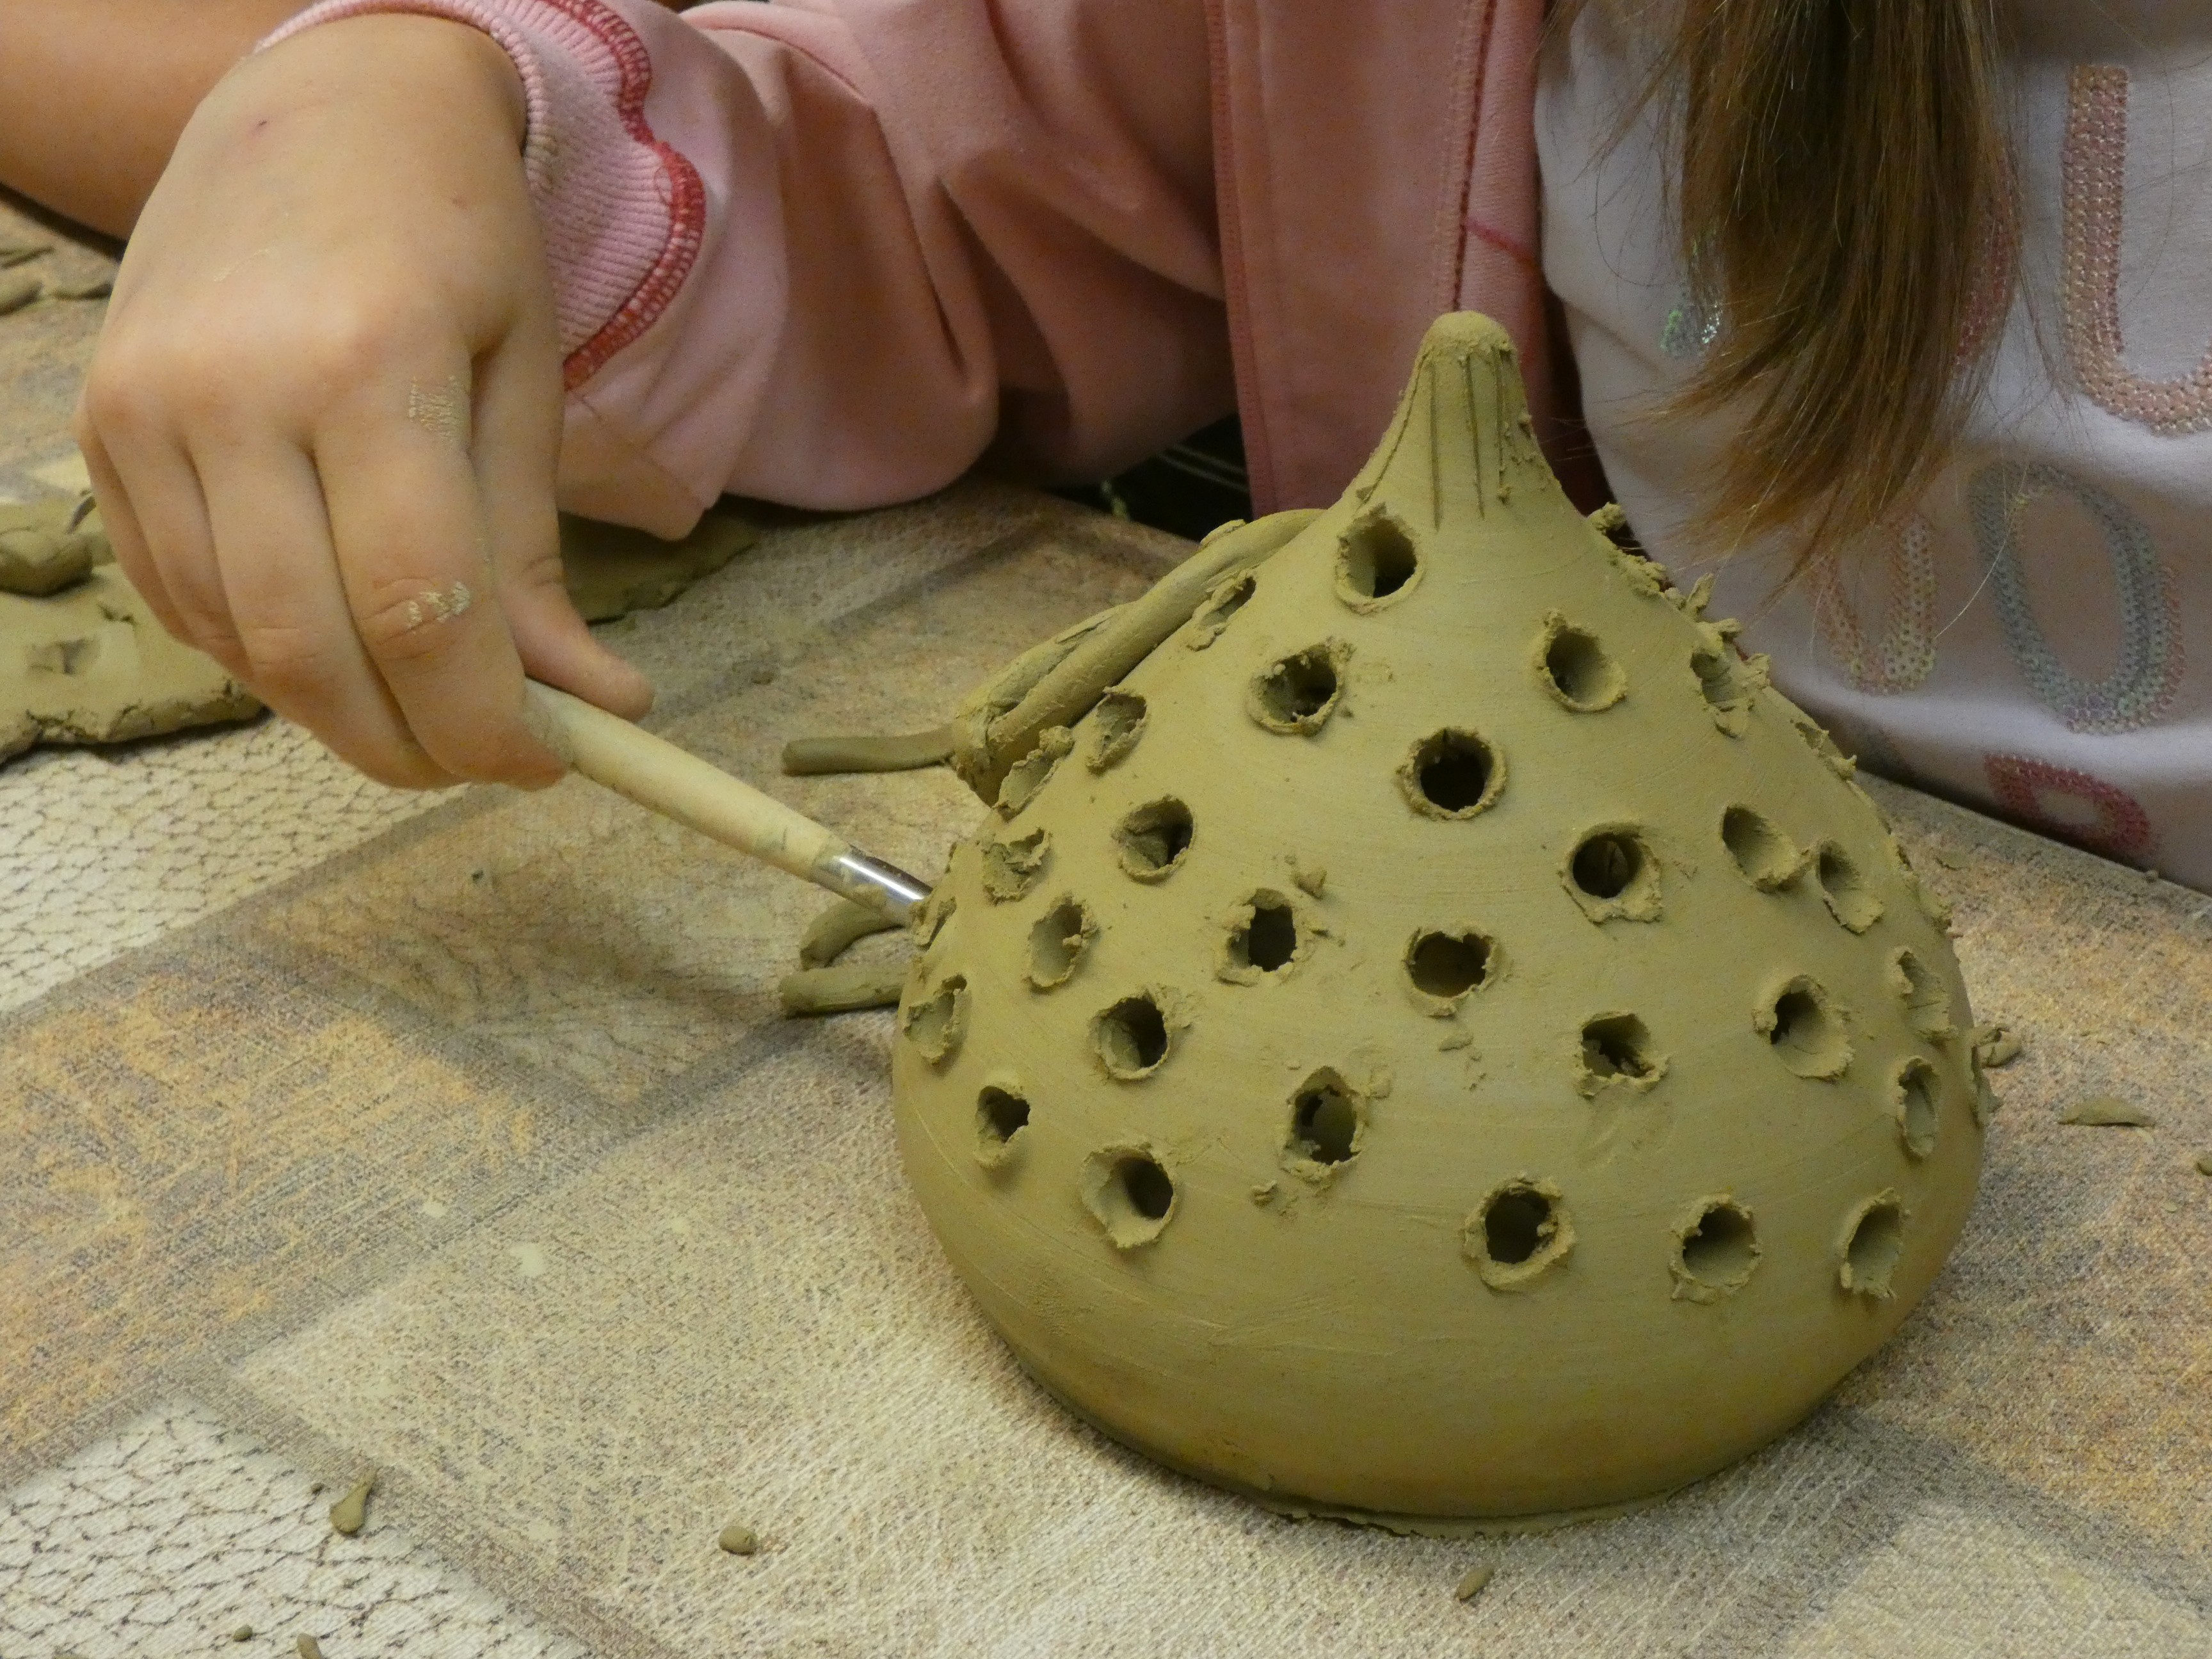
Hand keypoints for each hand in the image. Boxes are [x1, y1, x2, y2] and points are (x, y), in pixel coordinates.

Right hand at [76, 14, 651, 789]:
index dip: (485, 721)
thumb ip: (534, 557)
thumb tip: (589, 706)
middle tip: (487, 757)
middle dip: (410, 744)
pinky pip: (182, 600)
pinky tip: (340, 640)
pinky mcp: (100, 431)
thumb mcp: (526, 380)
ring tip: (425, 702)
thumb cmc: (455, 237)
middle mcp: (231, 393)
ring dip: (339, 711)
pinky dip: (268, 655)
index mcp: (366, 364)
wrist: (321, 108)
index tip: (551, 759)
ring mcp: (143, 413)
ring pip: (238, 643)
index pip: (420, 609)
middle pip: (312, 651)